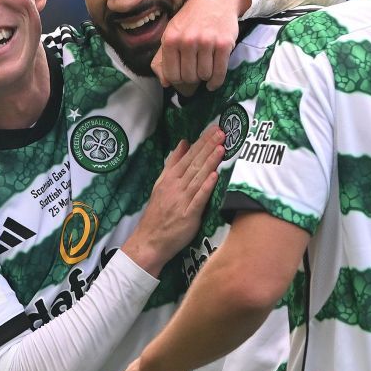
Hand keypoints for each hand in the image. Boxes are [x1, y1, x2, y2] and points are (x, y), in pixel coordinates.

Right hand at [120, 129, 222, 275]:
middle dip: (209, 147)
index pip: (188, 156)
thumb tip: (183, 143)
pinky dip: (206, 186)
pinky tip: (214, 176)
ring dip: (210, 162)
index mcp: (170, 178)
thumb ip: (173, 164)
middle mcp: (176, 186)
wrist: (149, 240)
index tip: (214, 129)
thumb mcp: (161, 184)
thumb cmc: (158, 214)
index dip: (202, 142)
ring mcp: (182, 200)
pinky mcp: (188, 215)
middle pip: (194, 163)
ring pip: (198, 177)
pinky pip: (198, 198)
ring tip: (222, 148)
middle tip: (222, 132)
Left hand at [152, 0, 247, 94]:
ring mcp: (207, 42)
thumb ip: (164, 57)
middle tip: (195, 71)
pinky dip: (216, 81)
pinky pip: (219, 73)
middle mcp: (188, 41)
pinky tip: (213, 82)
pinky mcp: (224, 44)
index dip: (177, 79)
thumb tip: (165, 83)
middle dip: (192, 78)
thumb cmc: (192, 17)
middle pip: (188, 77)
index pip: (171, 74)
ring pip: (204, 76)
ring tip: (205, 68)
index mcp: (171, 39)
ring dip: (205, 76)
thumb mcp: (172, 31)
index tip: (182, 76)